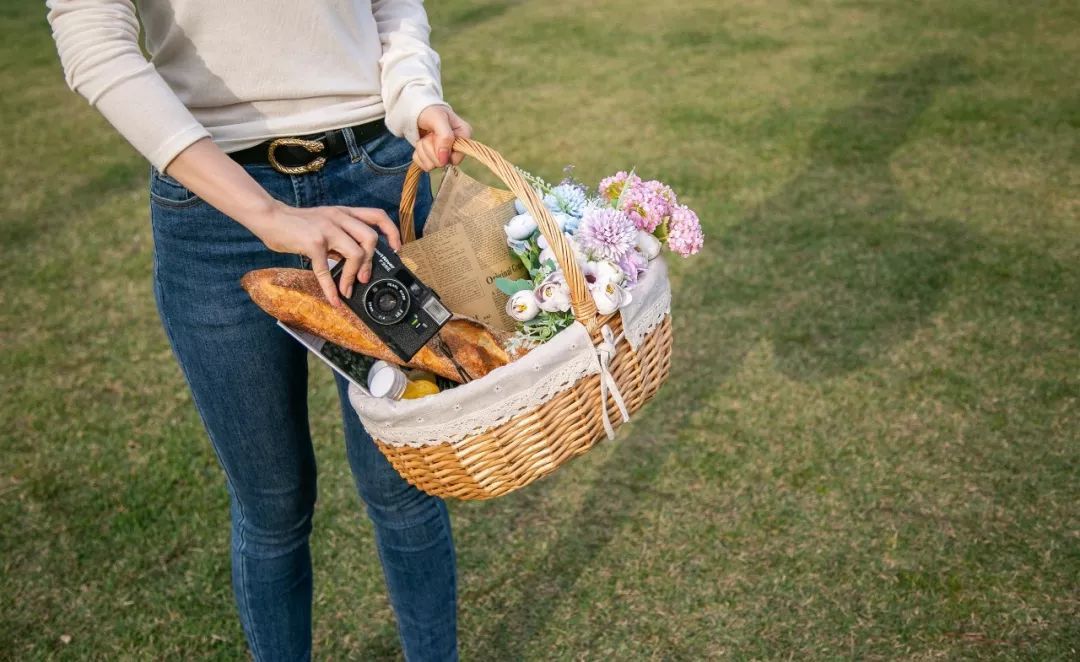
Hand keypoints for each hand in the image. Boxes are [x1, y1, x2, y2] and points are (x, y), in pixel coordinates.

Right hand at [253, 201, 401, 305]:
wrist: (270, 217)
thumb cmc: (297, 224)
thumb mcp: (325, 223)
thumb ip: (341, 237)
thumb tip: (356, 262)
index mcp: (345, 213)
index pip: (377, 216)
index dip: (392, 233)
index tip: (395, 250)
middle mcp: (339, 218)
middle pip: (371, 238)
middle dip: (371, 262)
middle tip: (365, 277)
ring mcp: (326, 229)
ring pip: (355, 253)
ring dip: (354, 275)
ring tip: (348, 288)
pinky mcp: (312, 243)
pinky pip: (326, 270)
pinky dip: (331, 288)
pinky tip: (334, 299)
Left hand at [413, 105, 471, 170]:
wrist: (418, 112)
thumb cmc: (431, 112)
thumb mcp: (438, 118)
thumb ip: (445, 137)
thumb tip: (444, 160)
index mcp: (464, 136)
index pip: (456, 159)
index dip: (443, 151)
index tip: (436, 136)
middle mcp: (457, 148)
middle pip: (441, 163)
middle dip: (430, 148)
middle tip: (430, 134)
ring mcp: (445, 155)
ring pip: (431, 165)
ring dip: (423, 150)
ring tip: (426, 137)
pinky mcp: (433, 159)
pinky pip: (423, 166)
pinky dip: (418, 154)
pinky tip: (422, 143)